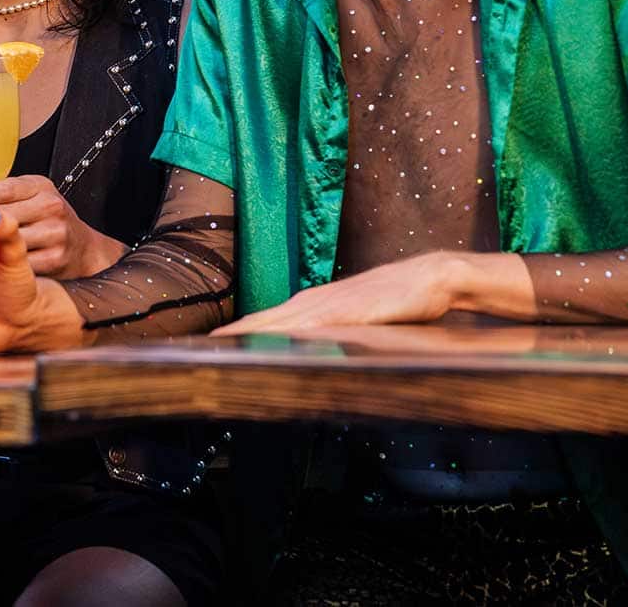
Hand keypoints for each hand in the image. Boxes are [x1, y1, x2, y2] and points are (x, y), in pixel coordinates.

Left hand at [0, 173, 126, 277]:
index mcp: (40, 186)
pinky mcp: (54, 259)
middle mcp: (50, 207)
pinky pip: (19, 262)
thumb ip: (4, 193)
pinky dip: (4, 263)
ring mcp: (55, 233)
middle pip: (3, 215)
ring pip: (8, 240)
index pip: (3, 188)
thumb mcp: (32, 196)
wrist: (83, 248)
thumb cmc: (49, 219)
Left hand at [213, 250, 471, 336]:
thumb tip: (308, 350)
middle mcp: (312, 301)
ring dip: (246, 334)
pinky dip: (282, 335)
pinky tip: (266, 344)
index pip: (263, 321)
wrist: (430, 277)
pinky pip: (307, 326)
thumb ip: (331, 331)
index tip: (206, 346)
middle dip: (230, 335)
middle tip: (197, 350)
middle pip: (260, 321)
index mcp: (311, 304)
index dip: (235, 334)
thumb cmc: (394, 298)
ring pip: (275, 322)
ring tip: (215, 347)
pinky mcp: (346, 312)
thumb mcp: (355, 318)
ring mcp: (327, 304)